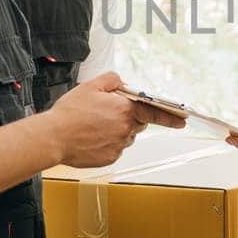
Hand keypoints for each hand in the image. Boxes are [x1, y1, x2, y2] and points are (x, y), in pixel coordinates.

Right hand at [46, 72, 184, 167]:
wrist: (53, 137)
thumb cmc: (70, 112)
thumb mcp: (90, 86)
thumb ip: (112, 80)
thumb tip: (122, 82)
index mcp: (124, 110)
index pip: (154, 111)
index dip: (171, 116)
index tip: (183, 120)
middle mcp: (125, 129)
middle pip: (138, 122)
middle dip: (129, 117)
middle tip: (109, 113)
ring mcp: (118, 146)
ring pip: (126, 136)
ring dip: (117, 130)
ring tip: (94, 126)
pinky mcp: (110, 158)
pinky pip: (115, 148)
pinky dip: (107, 143)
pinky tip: (91, 138)